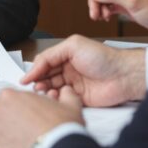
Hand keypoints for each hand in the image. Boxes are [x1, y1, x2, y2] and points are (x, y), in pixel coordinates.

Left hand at [0, 86, 83, 147]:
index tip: (25, 114)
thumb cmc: (60, 126)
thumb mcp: (69, 104)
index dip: (17, 107)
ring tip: (22, 144)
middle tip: (24, 129)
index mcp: (10, 96)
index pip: (6, 99)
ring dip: (5, 140)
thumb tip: (67, 92)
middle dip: (8, 122)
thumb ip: (66, 94)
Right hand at [22, 34, 146, 106]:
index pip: (44, 63)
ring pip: (52, 89)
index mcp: (66, 55)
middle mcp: (68, 70)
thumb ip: (51, 55)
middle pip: (45, 77)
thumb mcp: (73, 46)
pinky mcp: (78, 99)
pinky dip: (55, 100)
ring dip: (45, 91)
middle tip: (33, 87)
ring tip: (44, 92)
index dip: (34, 71)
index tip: (25, 79)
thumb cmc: (102, 57)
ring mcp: (73, 85)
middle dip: (37, 82)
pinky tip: (54, 98)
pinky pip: (61, 100)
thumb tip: (34, 67)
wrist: (123, 75)